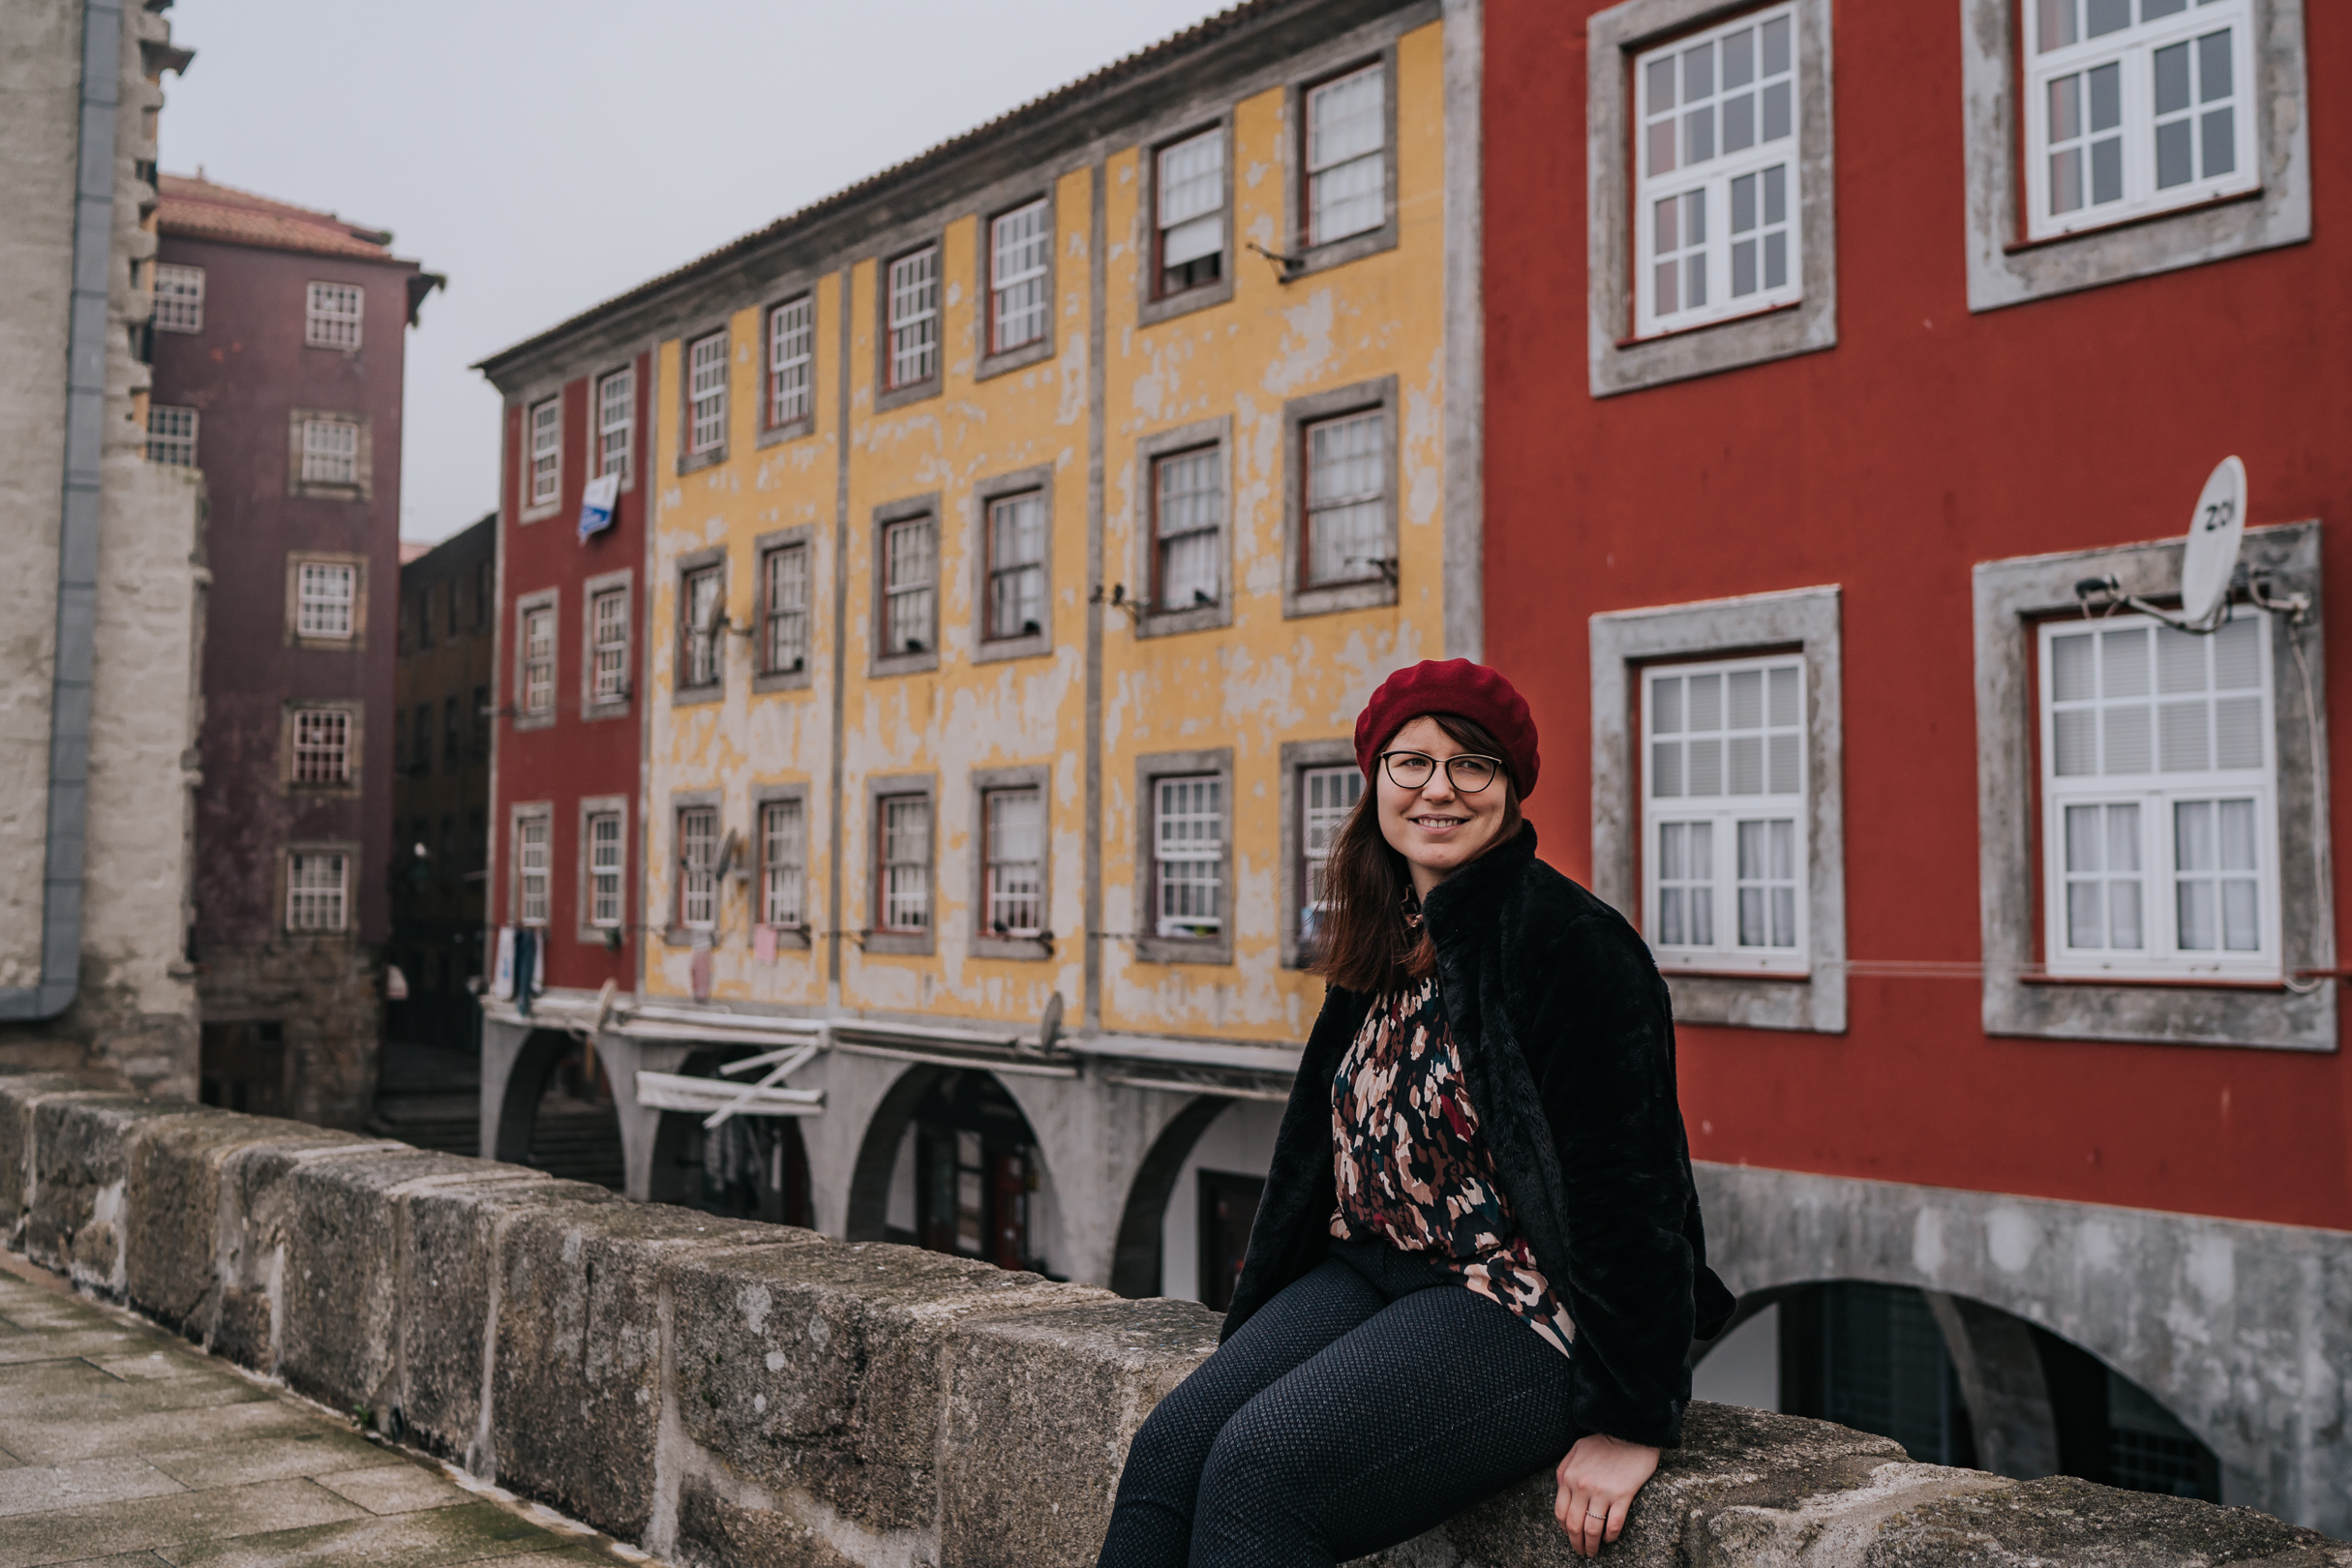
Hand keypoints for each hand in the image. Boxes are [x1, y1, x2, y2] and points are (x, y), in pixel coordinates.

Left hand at [1552, 1432, 1658, 1557]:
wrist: (1629, 1432)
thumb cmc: (1603, 1441)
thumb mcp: (1576, 1449)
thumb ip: (1564, 1469)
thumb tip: (1559, 1489)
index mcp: (1569, 1477)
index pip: (1561, 1513)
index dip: (1565, 1529)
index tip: (1571, 1536)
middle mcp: (1582, 1487)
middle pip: (1574, 1525)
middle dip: (1576, 1543)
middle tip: (1581, 1552)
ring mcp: (1602, 1492)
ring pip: (1592, 1529)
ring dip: (1592, 1545)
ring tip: (1594, 1552)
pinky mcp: (1622, 1495)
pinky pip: (1613, 1524)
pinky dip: (1610, 1537)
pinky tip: (1610, 1539)